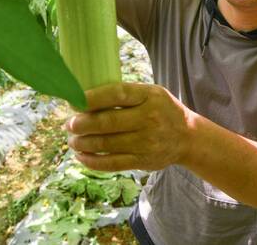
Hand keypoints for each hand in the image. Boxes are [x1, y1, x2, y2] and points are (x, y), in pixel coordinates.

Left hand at [66, 83, 194, 170]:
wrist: (187, 137)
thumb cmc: (161, 110)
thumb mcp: (151, 93)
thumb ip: (125, 94)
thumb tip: (85, 97)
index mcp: (149, 96)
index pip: (117, 94)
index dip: (92, 98)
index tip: (75, 101)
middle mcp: (149, 119)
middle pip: (108, 122)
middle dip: (82, 124)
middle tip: (68, 124)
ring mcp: (146, 142)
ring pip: (106, 144)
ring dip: (83, 143)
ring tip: (72, 140)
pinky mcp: (142, 161)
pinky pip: (112, 163)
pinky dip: (92, 161)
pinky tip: (81, 156)